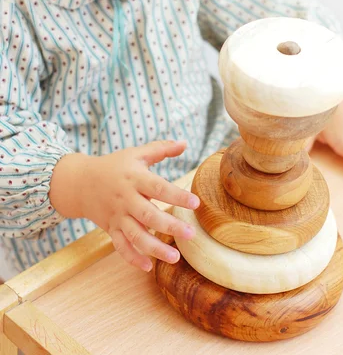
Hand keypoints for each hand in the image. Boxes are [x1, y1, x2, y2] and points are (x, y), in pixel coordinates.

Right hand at [79, 141, 199, 271]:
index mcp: (134, 178)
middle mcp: (126, 199)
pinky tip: (148, 266)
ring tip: (175, 257)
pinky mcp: (110, 229)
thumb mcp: (136, 153)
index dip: (177, 196)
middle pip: (149, 216)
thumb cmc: (114, 166)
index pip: (158, 188)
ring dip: (155, 248)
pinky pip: (120, 246)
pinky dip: (132, 258)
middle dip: (170, 226)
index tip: (196, 203)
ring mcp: (117, 216)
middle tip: (191, 234)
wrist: (80, 182)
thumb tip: (184, 143)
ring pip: (136, 235)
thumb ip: (161, 148)